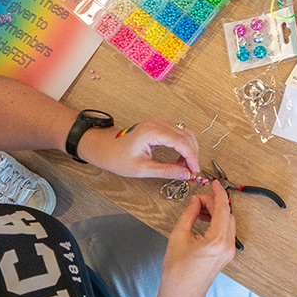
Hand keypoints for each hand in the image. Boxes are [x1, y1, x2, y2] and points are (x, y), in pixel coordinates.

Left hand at [76, 118, 199, 179]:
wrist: (102, 147)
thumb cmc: (115, 156)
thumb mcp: (141, 169)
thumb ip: (166, 171)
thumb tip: (185, 174)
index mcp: (152, 132)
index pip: (182, 142)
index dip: (192, 157)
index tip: (194, 170)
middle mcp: (157, 123)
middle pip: (187, 136)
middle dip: (193, 154)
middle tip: (192, 170)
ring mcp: (158, 123)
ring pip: (185, 133)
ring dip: (189, 149)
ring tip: (186, 166)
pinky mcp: (158, 126)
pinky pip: (179, 133)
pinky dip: (183, 145)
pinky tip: (180, 158)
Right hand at [160, 181, 235, 296]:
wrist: (182, 294)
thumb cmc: (178, 272)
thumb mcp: (178, 237)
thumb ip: (189, 215)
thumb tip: (195, 201)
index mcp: (217, 240)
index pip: (223, 208)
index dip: (218, 193)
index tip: (214, 184)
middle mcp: (227, 245)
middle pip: (227, 214)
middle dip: (214, 203)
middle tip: (198, 200)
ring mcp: (229, 251)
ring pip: (228, 222)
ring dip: (216, 212)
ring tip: (199, 210)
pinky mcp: (226, 254)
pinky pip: (226, 232)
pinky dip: (217, 222)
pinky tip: (204, 220)